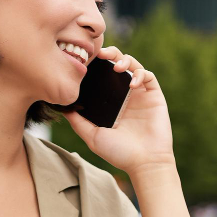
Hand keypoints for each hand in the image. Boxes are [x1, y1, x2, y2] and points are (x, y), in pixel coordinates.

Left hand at [62, 46, 174, 173]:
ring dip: (125, 60)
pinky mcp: (154, 96)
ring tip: (116, 67)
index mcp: (111, 101)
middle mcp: (125, 95)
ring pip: (134, 65)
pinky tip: (132, 84)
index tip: (85, 59)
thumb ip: (78, 121)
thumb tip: (62, 107)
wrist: (144, 163)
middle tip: (100, 53)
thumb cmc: (119, 153)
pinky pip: (148, 76)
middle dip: (110, 53)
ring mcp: (140, 94)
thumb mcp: (92, 136)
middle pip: (118, 63)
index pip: (103, 75)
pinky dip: (140, 74)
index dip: (96, 65)